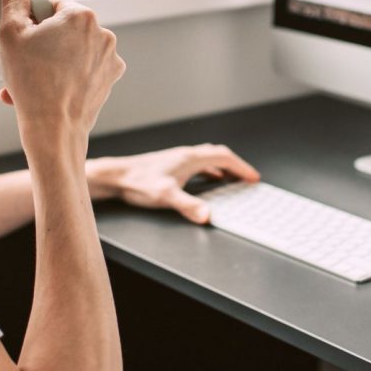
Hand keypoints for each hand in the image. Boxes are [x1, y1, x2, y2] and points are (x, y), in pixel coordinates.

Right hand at [0, 0, 125, 149]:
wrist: (54, 129)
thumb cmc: (31, 82)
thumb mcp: (11, 34)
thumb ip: (13, 1)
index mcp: (81, 15)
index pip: (51, 6)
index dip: (33, 23)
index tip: (25, 42)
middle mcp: (103, 33)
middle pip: (63, 29)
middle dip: (42, 44)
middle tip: (24, 64)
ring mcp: (109, 58)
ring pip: (72, 51)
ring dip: (50, 62)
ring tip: (30, 83)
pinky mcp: (109, 79)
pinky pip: (83, 69)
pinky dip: (66, 77)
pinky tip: (47, 92)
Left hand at [87, 144, 260, 223]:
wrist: (117, 176)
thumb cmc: (138, 183)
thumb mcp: (166, 196)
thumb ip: (188, 206)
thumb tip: (208, 215)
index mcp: (190, 158)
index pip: (224, 158)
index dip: (242, 167)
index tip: (253, 178)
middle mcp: (186, 155)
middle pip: (219, 155)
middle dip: (236, 166)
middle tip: (248, 178)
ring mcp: (178, 159)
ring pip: (208, 159)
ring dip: (223, 168)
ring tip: (233, 179)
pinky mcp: (171, 165)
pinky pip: (198, 165)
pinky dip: (210, 171)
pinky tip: (208, 180)